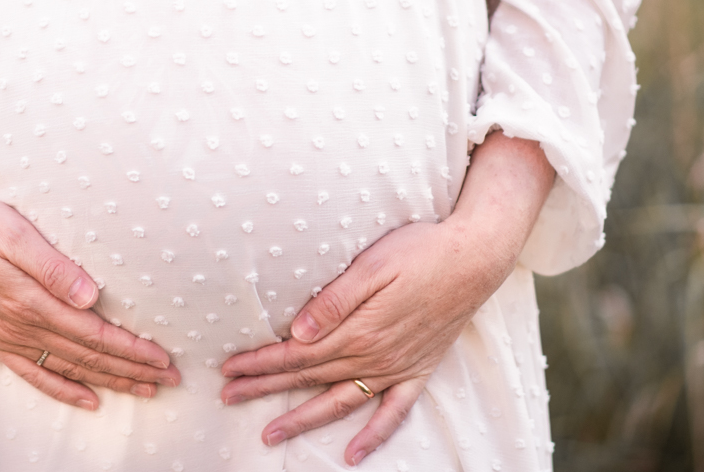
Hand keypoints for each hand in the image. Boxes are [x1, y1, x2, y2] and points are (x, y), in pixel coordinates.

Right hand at [0, 91, 180, 410]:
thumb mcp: (14, 232)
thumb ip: (54, 266)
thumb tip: (93, 295)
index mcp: (32, 301)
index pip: (94, 333)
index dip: (132, 349)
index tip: (163, 358)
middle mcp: (22, 326)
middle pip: (88, 356)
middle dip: (132, 369)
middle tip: (170, 378)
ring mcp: (8, 336)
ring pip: (68, 368)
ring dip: (109, 381)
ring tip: (144, 390)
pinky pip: (33, 374)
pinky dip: (64, 389)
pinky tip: (88, 400)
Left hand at [219, 131, 555, 465]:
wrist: (474, 259)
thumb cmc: (420, 251)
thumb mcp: (372, 265)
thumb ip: (334, 301)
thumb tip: (297, 331)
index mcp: (357, 329)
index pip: (296, 353)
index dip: (260, 362)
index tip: (229, 369)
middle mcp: (374, 356)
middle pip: (308, 378)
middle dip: (265, 388)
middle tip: (229, 397)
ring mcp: (396, 368)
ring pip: (340, 401)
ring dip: (303, 419)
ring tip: (270, 435)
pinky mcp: (418, 371)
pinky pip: (393, 413)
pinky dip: (373, 436)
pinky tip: (352, 454)